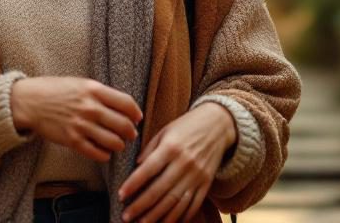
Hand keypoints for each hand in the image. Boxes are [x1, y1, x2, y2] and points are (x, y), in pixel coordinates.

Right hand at [9, 76, 141, 161]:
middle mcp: (90, 108)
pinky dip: (105, 155)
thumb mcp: (81, 83)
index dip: (136, 113)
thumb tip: (123, 106)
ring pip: (114, 142)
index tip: (137, 118)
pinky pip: (97, 153)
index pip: (127, 103)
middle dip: (131, 132)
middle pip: (124, 125)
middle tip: (130, 134)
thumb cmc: (56, 90)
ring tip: (117, 143)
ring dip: (119, 145)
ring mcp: (81, 125)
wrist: (30, 102)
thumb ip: (101, 93)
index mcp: (94, 90)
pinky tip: (104, 151)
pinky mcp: (72, 140)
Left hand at [117, 102, 235, 221]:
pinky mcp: (206, 183)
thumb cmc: (187, 126)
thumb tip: (136, 167)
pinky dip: (180, 217)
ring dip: (157, 216)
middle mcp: (185, 163)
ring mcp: (197, 176)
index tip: (121, 195)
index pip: (148, 169)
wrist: (219, 124)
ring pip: (175, 202)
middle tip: (126, 216)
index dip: (133, 184)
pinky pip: (192, 205)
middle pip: (160, 190)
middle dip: (141, 206)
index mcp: (172, 147)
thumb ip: (150, 149)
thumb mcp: (166, 131)